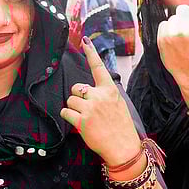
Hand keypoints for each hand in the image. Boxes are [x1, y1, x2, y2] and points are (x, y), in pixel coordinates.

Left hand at [60, 37, 140, 166]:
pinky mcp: (82, 121)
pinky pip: (65, 112)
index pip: (98, 67)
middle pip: (76, 88)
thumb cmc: (121, 126)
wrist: (124, 148)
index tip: (85, 40)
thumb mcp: (118, 104)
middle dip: (78, 97)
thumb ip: (104, 94)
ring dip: (74, 108)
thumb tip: (88, 90)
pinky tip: (79, 123)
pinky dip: (69, 117)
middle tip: (89, 110)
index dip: (91, 53)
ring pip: (70, 100)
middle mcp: (99, 96)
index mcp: (110, 90)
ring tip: (86, 118)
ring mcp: (90, 108)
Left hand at [157, 0, 188, 87]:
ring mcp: (172, 32)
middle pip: (180, 11)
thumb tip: (178, 12)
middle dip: (183, 19)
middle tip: (188, 36)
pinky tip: (172, 44)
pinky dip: (165, 33)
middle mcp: (185, 25)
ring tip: (180, 43)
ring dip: (174, 27)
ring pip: (171, 19)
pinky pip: (162, 26)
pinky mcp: (161, 39)